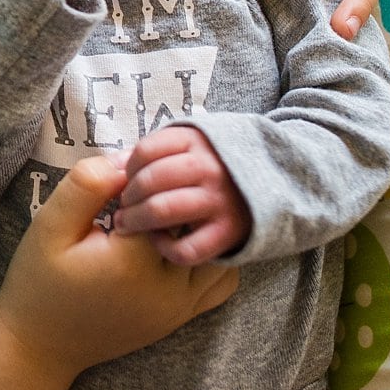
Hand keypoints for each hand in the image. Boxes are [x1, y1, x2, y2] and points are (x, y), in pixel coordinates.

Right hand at [0, 157, 237, 376]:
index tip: (119, 189)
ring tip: (163, 220)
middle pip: (197, 222)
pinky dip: (212, 258)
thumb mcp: (49, 226)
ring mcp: (179, 307)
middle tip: (142, 199)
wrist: (41, 345)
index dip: (144, 183)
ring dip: (198, 228)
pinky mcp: (181, 318)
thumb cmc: (40, 282)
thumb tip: (125, 160)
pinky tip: (178, 246)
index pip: (165, 198)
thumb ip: (85, 186)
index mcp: (134, 261)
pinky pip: (221, 283)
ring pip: (218, 251)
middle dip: (175, 201)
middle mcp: (166, 288)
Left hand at [115, 126, 251, 265]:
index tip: (123, 181)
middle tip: (121, 207)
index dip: (126, 169)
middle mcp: (208, 168)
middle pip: (150, 180)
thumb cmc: (217, 164)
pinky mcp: (229, 232)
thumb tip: (115, 164)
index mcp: (196, 141)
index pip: (144, 152)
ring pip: (162, 211)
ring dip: (136, 220)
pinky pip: (187, 248)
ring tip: (127, 224)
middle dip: (127, 197)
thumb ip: (156, 149)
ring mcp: (220, 200)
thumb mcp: (192, 143)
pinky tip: (158, 242)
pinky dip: (165, 248)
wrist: (274, 182)